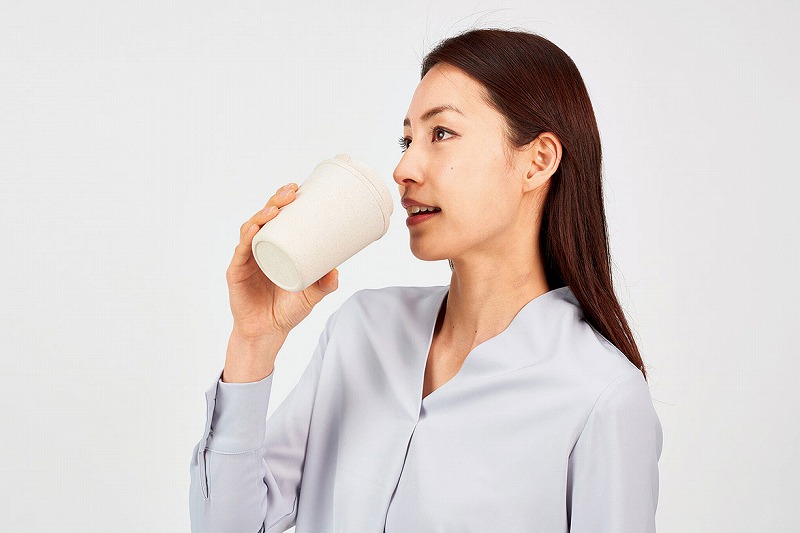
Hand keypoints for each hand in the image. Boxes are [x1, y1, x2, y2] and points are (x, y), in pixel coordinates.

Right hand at [225, 182, 338, 340]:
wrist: (268, 333)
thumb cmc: (288, 309)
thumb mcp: (312, 295)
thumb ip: (325, 284)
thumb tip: (337, 270)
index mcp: (276, 247)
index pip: (278, 218)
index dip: (285, 201)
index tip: (299, 188)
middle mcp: (260, 248)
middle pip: (264, 217)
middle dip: (276, 201)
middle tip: (292, 192)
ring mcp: (247, 259)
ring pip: (250, 229)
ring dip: (261, 215)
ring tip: (276, 209)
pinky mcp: (237, 272)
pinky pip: (241, 251)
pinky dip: (247, 238)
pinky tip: (254, 229)